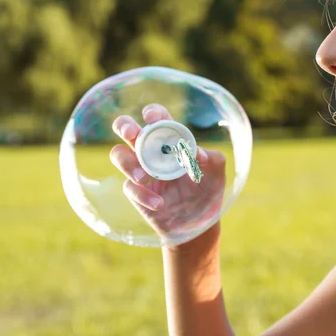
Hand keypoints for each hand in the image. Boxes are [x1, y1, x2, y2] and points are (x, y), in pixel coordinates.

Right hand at [109, 104, 225, 242]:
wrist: (199, 222)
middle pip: (127, 129)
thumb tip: (198, 152)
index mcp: (171, 140)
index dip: (153, 113)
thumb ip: (213, 160)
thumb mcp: (217, 175)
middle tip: (130, 133)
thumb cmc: (207, 192)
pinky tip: (158, 203)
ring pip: (119, 155)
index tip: (151, 118)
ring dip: (127, 163)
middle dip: (124, 125)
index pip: (158, 119)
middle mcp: (152, 151)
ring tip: (143, 177)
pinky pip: (129, 187)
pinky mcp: (136, 192)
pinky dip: (142, 195)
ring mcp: (141, 171)